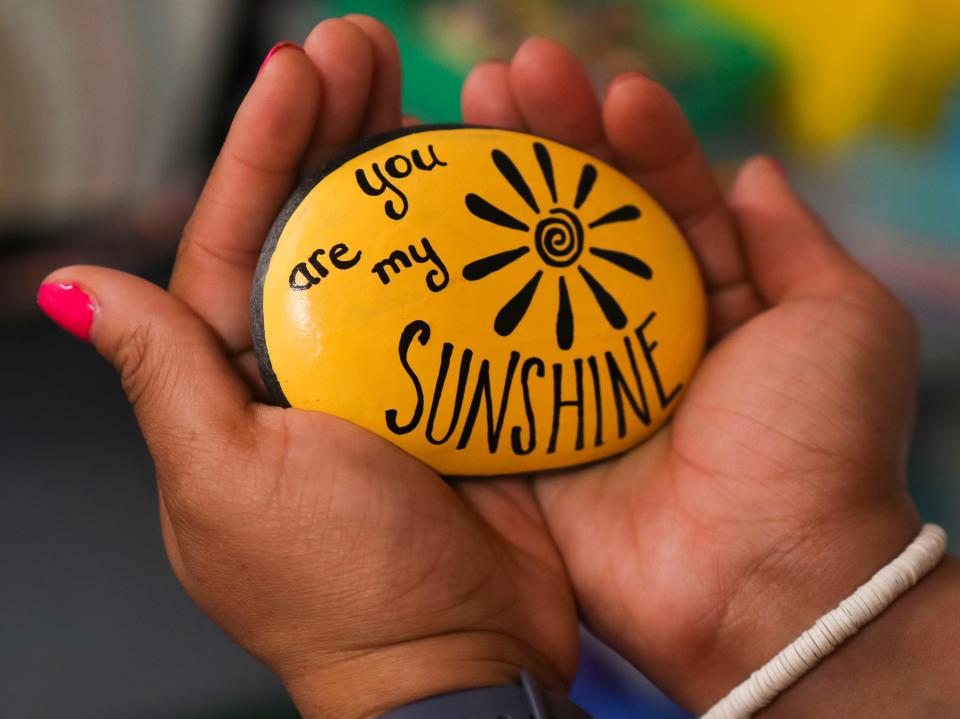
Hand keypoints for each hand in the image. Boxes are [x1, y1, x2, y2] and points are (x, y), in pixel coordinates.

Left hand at [40, 19, 578, 718]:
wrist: (457, 659)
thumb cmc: (340, 591)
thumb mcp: (232, 480)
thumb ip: (163, 376)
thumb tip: (74, 290)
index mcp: (238, 383)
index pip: (234, 241)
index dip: (262, 149)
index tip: (296, 69)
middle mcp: (310, 369)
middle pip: (317, 227)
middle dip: (334, 132)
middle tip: (365, 49)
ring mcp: (391, 375)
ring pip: (394, 250)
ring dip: (404, 170)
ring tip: (421, 89)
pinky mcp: (463, 390)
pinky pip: (465, 299)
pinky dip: (475, 241)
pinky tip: (488, 183)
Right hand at [462, 39, 921, 710]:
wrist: (763, 582)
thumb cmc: (817, 449)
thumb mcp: (840, 321)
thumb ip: (792, 243)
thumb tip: (757, 170)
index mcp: (713, 304)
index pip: (664, 200)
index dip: (635, 140)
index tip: (605, 90)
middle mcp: (638, 335)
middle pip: (578, 225)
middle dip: (546, 148)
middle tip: (501, 82)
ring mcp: (577, 381)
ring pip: (524, 277)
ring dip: (489, 204)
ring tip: (454, 124)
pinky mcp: (529, 431)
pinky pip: (486, 355)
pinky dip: (455, 299)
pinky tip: (427, 234)